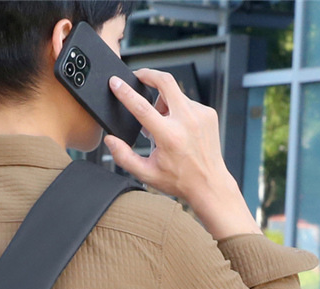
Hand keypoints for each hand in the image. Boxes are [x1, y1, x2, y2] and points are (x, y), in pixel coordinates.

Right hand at [105, 68, 260, 238]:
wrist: (209, 183)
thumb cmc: (178, 180)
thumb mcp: (146, 174)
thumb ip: (124, 157)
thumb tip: (110, 140)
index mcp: (169, 136)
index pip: (142, 107)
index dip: (126, 93)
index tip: (115, 82)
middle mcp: (186, 121)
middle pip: (165, 81)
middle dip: (148, 74)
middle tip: (137, 76)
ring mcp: (200, 114)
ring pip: (175, 95)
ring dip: (162, 104)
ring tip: (161, 125)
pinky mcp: (208, 113)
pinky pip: (187, 103)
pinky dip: (177, 111)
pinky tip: (177, 129)